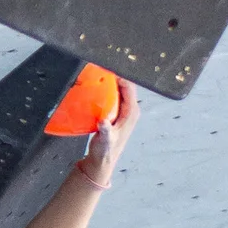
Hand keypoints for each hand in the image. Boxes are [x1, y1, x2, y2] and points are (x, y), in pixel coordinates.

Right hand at [78, 76, 139, 190]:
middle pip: (125, 85)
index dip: (119, 75)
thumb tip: (103, 121)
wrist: (102, 160)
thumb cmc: (105, 151)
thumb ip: (105, 130)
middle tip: (100, 68)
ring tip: (97, 72)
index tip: (107, 68)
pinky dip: (106, 88)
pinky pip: (113, 95)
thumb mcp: (105, 140)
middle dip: (114, 75)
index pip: (129, 87)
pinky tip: (96, 85)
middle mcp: (130, 109)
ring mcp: (124, 110)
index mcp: (132, 112)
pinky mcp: (116, 112)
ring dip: (110, 81)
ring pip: (119, 89)